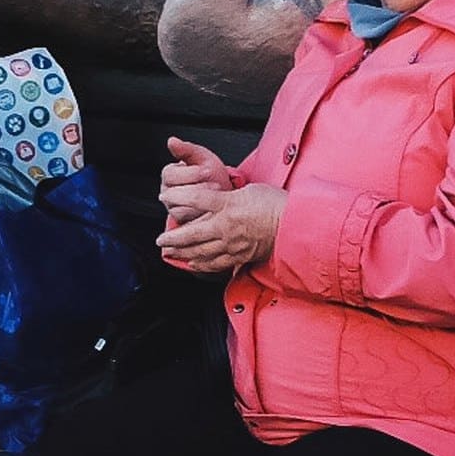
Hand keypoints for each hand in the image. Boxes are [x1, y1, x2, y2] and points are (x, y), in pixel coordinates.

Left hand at [158, 181, 284, 275]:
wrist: (295, 225)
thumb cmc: (276, 204)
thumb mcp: (249, 190)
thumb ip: (227, 195)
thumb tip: (214, 199)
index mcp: (228, 205)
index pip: (194, 200)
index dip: (176, 197)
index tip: (165, 197)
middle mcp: (225, 226)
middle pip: (190, 233)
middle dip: (171, 237)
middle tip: (159, 239)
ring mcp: (231, 244)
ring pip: (199, 251)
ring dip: (181, 252)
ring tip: (169, 252)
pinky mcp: (239, 256)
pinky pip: (215, 263)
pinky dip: (201, 264)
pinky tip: (192, 263)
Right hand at [159, 136, 232, 226]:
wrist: (221, 191)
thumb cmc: (209, 173)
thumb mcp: (200, 157)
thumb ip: (186, 149)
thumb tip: (171, 141)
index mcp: (169, 176)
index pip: (170, 175)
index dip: (190, 173)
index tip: (206, 170)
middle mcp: (167, 194)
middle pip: (173, 194)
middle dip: (197, 189)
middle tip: (215, 184)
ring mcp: (174, 210)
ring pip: (180, 210)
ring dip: (201, 204)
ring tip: (217, 196)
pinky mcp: (184, 224)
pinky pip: (189, 224)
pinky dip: (203, 217)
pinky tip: (214, 210)